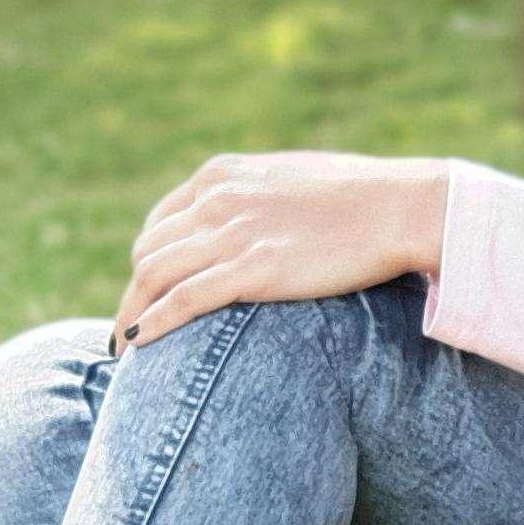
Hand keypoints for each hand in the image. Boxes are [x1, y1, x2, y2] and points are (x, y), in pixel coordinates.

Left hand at [110, 150, 448, 354]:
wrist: (398, 208)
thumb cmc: (360, 199)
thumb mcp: (291, 183)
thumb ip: (258, 200)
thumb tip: (254, 228)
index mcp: (223, 175)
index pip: (161, 222)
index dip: (149, 263)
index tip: (149, 293)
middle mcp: (216, 199)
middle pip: (148, 251)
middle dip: (135, 293)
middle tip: (137, 328)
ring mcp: (231, 233)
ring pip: (151, 277)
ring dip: (131, 315)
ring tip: (125, 350)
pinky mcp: (251, 269)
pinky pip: (179, 301)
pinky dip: (150, 325)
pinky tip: (139, 347)